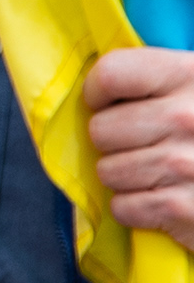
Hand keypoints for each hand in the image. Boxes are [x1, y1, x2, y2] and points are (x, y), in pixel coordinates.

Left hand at [84, 45, 193, 241]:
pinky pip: (123, 207)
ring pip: (108, 172)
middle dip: (114, 142)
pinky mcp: (182, 207)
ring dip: (126, 178)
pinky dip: (136, 209)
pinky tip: (165, 197)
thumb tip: (98, 86)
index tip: (109, 104)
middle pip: (101, 129)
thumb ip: (157, 80)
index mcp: (190, 76)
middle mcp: (187, 117)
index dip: (99, 92)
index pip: (112, 73)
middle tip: (145, 145)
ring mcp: (185, 164)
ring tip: (160, 173)